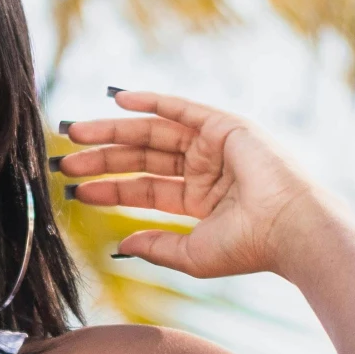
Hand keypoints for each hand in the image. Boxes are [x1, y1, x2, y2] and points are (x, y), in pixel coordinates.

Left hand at [56, 91, 323, 277]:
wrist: (289, 229)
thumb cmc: (248, 247)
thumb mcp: (191, 254)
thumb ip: (156, 246)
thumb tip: (122, 243)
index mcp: (200, 200)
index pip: (144, 189)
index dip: (110, 188)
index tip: (76, 187)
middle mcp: (205, 170)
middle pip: (142, 159)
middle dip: (103, 158)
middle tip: (65, 160)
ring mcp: (214, 146)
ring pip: (153, 133)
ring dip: (114, 131)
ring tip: (76, 133)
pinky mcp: (225, 125)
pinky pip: (181, 107)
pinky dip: (150, 100)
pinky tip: (116, 99)